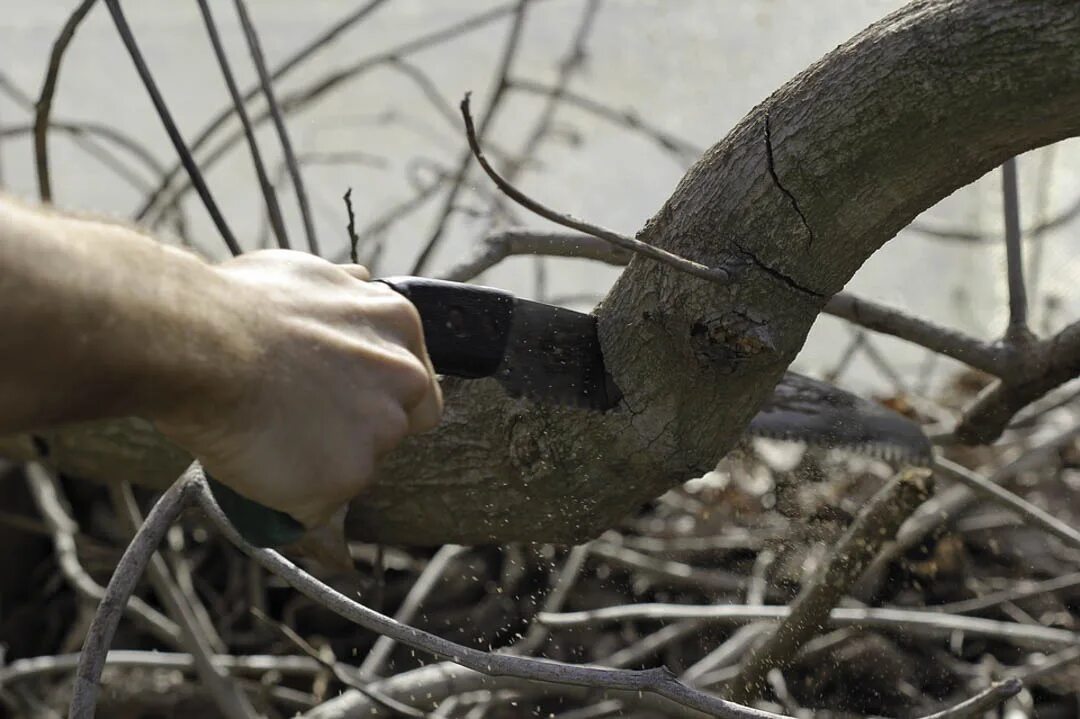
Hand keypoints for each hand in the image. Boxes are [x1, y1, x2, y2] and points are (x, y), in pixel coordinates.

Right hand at [154, 250, 441, 527]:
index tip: (342, 397)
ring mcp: (381, 430)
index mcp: (398, 325)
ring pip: (359, 465)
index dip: (378, 392)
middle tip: (305, 422)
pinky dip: (293, 498)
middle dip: (359, 429)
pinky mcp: (348, 476)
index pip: (414, 377)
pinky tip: (260, 469)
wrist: (199, 342)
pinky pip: (321, 504)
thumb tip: (362, 284)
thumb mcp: (307, 273)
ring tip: (269, 440)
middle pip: (398, 423)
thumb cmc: (239, 303)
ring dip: (323, 462)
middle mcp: (405, 378)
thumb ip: (346, 292)